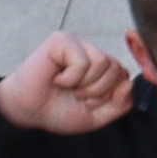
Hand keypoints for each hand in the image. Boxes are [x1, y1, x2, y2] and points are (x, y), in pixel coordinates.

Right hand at [0, 31, 141, 135]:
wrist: (28, 112)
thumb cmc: (58, 111)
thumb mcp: (97, 116)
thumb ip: (120, 104)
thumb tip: (129, 83)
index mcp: (102, 68)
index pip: (125, 77)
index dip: (108, 97)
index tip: (88, 103)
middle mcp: (91, 52)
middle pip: (116, 70)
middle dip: (97, 93)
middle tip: (76, 96)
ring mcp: (77, 44)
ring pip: (103, 63)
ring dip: (85, 85)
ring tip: (68, 88)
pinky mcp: (61, 41)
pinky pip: (82, 61)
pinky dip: (70, 78)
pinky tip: (56, 79)